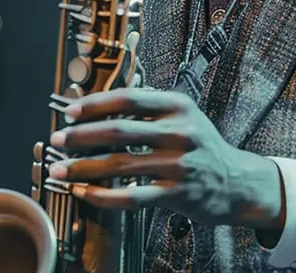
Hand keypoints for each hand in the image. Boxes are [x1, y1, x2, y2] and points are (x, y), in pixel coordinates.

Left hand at [46, 88, 282, 230]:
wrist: (237, 182)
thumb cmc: (201, 145)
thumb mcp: (183, 115)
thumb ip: (147, 108)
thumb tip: (94, 106)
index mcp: (178, 106)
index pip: (128, 99)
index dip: (94, 104)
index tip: (69, 111)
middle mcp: (180, 132)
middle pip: (120, 130)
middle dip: (82, 136)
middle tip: (58, 139)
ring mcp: (180, 164)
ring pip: (120, 165)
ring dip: (84, 168)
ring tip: (61, 170)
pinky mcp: (177, 194)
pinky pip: (132, 196)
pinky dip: (103, 196)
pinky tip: (84, 193)